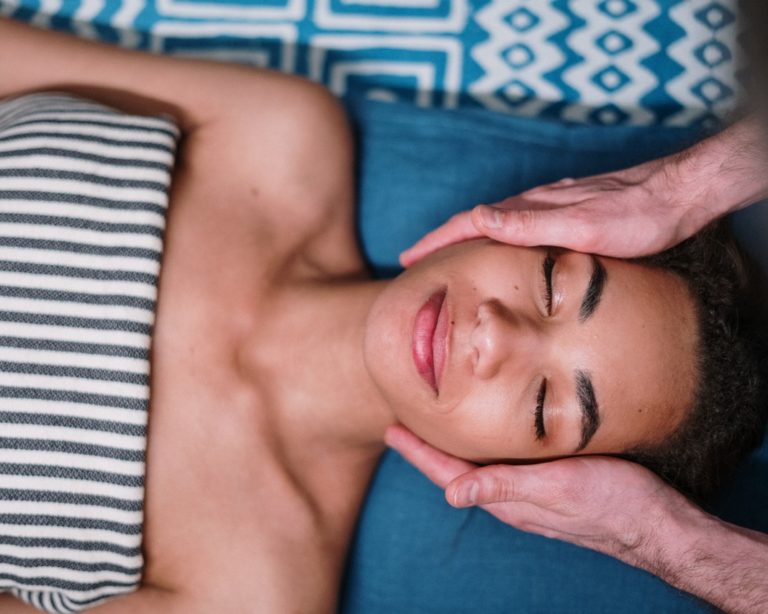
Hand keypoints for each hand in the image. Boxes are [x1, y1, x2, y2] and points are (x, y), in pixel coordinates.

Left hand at [384, 425, 695, 565]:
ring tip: (433, 430)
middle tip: (402, 425)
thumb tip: (452, 495)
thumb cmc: (612, 502)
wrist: (658, 524)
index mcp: (507, 498)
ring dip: (452, 450)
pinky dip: (483, 451)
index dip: (419, 452)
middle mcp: (512, 497)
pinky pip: (503, 467)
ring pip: (479, 469)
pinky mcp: (550, 486)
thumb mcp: (558, 488)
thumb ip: (506, 487)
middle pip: (457, 471)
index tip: (391, 430)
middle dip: (427, 450)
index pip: (449, 473)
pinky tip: (487, 440)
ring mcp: (531, 495)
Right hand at [400, 118, 767, 264]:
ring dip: (463, 240)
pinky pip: (514, 227)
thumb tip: (475, 218)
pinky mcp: (563, 213)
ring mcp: (548, 208)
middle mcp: (533, 206)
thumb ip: (528, 223)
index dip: (434, 242)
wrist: (676, 195)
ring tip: (444, 258)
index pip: (467, 224)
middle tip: (413, 262)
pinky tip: (497, 248)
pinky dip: (492, 239)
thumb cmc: (634, 216)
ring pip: (493, 225)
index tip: (407, 259)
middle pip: (473, 223)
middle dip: (439, 241)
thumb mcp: (581, 226)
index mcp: (529, 210)